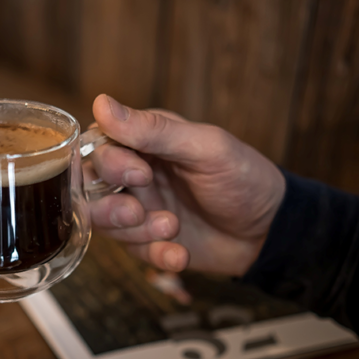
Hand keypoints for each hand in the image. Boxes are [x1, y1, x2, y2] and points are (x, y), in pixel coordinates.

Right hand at [88, 94, 284, 275]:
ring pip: (105, 223)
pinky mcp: (146, 241)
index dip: (109, 164)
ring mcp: (138, 208)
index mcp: (144, 141)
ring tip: (171, 229)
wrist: (269, 231)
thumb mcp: (205, 148)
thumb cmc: (243, 178)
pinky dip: (155, 255)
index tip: (140, 175)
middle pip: (89, 188)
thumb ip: (153, 130)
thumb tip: (102, 103)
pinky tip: (180, 253)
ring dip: (136, 232)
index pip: (98, 147)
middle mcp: (134, 173)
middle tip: (139, 212)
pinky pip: (132, 251)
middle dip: (111, 206)